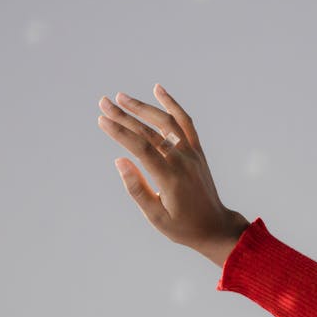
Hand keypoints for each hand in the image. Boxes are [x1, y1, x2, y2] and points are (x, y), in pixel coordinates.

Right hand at [97, 84, 249, 261]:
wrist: (214, 226)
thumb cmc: (182, 226)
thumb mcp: (155, 216)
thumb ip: (136, 188)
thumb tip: (120, 161)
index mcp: (169, 178)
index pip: (140, 148)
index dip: (120, 132)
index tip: (102, 119)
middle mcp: (182, 160)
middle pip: (149, 131)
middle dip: (124, 116)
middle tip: (103, 102)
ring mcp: (191, 153)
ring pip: (167, 122)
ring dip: (144, 107)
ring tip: (122, 96)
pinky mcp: (197, 150)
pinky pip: (185, 122)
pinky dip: (172, 105)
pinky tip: (158, 90)